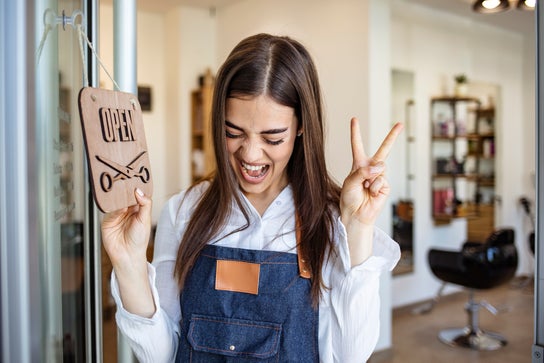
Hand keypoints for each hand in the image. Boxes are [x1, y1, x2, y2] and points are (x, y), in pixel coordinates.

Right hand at [101, 188, 155, 316]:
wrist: (128, 256)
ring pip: (116, 202)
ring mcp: (116, 215)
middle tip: (127, 179)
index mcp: (137, 209)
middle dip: (125, 189)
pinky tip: (119, 206)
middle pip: (124, 196)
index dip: (136, 186)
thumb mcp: (145, 220)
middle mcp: (126, 210)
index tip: (136, 177)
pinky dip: (114, 208)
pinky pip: (110, 211)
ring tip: (122, 189)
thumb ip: (144, 204)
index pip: (136, 194)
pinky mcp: (107, 220)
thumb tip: (139, 191)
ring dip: (118, 196)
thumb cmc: (139, 240)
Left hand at [340, 118, 402, 226]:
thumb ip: (363, 171)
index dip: (356, 132)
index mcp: (358, 164)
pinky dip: (374, 186)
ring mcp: (379, 176)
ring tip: (364, 188)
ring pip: (380, 168)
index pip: (357, 145)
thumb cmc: (349, 198)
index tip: (354, 119)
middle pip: (384, 149)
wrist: (356, 215)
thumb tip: (380, 166)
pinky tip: (370, 194)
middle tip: (400, 124)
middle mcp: (370, 168)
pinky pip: (381, 180)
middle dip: (392, 136)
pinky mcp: (385, 185)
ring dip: (370, 178)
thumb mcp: (350, 182)